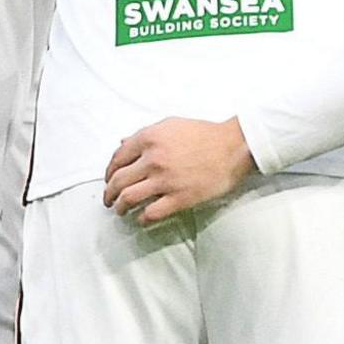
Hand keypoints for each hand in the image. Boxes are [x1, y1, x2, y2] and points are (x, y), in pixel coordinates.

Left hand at [102, 117, 255, 223]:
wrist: (235, 146)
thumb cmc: (206, 134)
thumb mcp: (172, 125)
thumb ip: (145, 134)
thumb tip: (123, 143)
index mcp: (150, 138)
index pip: (117, 158)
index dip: (109, 172)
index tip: (110, 179)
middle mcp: (153, 159)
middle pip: (118, 181)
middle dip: (109, 193)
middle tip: (109, 199)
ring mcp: (165, 180)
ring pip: (129, 198)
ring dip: (120, 207)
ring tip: (120, 210)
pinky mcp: (179, 197)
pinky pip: (151, 213)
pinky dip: (142, 218)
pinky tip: (142, 218)